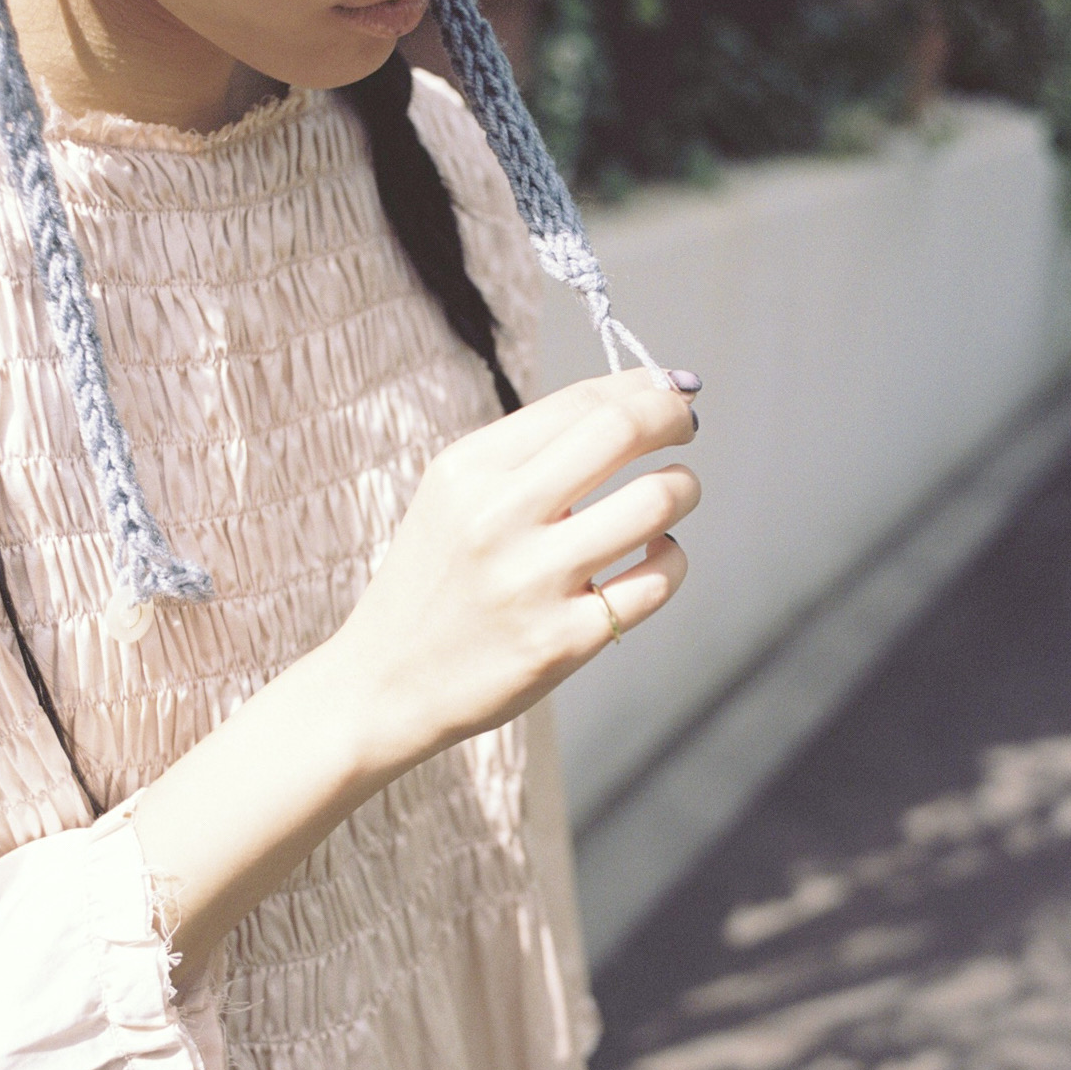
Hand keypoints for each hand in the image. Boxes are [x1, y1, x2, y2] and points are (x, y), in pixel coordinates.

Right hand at [333, 366, 700, 771]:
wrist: (384, 683)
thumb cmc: (434, 582)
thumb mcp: (454, 498)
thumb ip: (531, 453)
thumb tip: (633, 399)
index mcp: (468, 470)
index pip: (580, 402)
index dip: (642, 387)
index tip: (667, 390)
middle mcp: (498, 517)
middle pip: (622, 431)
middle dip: (673, 417)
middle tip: (685, 426)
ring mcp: (533, 581)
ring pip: (655, 502)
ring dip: (683, 488)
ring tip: (674, 494)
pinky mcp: (564, 641)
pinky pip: (656, 581)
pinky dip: (671, 560)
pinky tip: (655, 556)